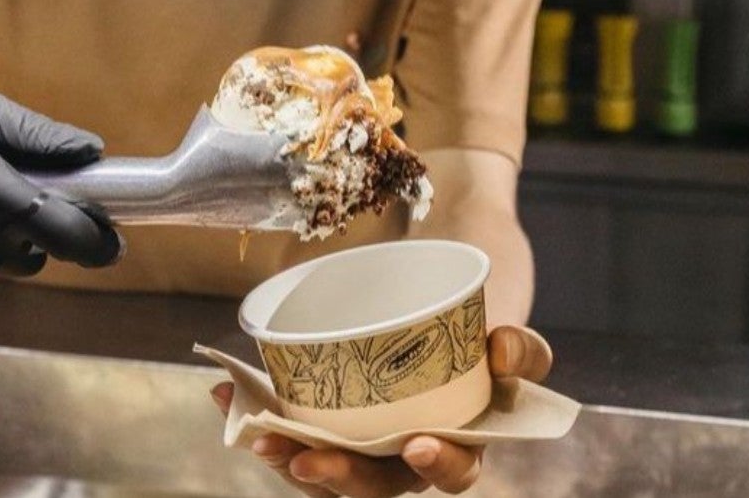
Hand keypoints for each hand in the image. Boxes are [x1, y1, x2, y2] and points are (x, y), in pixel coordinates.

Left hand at [209, 325, 552, 496]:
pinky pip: (295, 426)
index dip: (437, 468)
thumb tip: (502, 352)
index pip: (455, 472)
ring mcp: (367, 434)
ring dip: (287, 454)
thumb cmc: (481, 311)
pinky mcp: (330, 413)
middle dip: (337, 477)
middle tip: (303, 461)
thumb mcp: (509, 330)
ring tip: (255, 432)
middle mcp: (412, 450)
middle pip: (376, 483)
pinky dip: (260, 412)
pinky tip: (228, 393)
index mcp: (463, 440)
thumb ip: (520, 346)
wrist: (447, 272)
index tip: (417, 445)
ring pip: (327, 465)